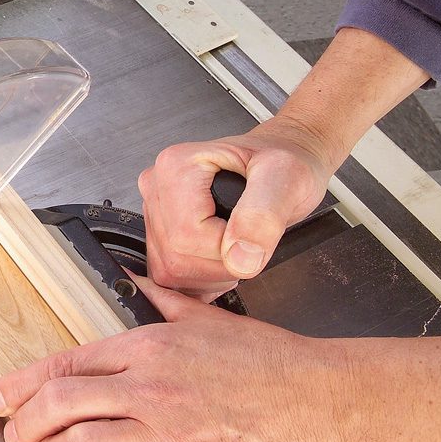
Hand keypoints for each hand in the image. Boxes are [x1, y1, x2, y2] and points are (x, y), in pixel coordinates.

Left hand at [0, 276, 356, 441]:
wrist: (328, 405)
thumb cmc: (273, 366)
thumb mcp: (209, 319)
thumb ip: (161, 302)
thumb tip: (132, 283)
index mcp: (150, 347)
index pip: (65, 363)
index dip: (21, 383)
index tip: (0, 395)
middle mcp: (149, 388)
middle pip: (59, 404)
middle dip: (24, 423)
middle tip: (12, 434)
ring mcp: (165, 435)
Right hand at [138, 120, 332, 299]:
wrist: (280, 164)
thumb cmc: (281, 163)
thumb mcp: (286, 177)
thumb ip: (262, 217)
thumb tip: (240, 258)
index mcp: (177, 166)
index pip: (187, 236)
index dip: (226, 250)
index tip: (252, 234)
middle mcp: (157, 185)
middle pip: (176, 257)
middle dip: (221, 265)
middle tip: (249, 241)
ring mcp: (155, 210)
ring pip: (169, 270)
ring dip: (211, 274)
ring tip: (237, 246)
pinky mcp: (157, 231)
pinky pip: (167, 273)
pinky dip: (199, 278)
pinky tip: (220, 257)